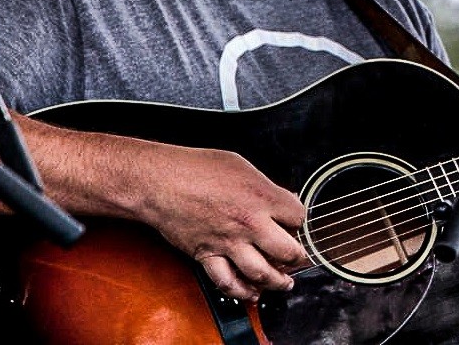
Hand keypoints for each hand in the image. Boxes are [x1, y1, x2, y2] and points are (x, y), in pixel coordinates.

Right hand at [133, 143, 307, 300]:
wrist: (160, 181)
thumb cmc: (197, 168)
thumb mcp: (242, 166)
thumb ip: (265, 186)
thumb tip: (283, 199)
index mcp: (262, 197)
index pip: (298, 217)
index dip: (298, 220)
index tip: (294, 223)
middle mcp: (249, 223)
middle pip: (288, 252)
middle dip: (297, 258)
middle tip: (297, 258)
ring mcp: (228, 243)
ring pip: (262, 274)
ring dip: (277, 282)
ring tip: (284, 283)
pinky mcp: (207, 256)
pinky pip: (228, 282)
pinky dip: (242, 292)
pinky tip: (251, 293)